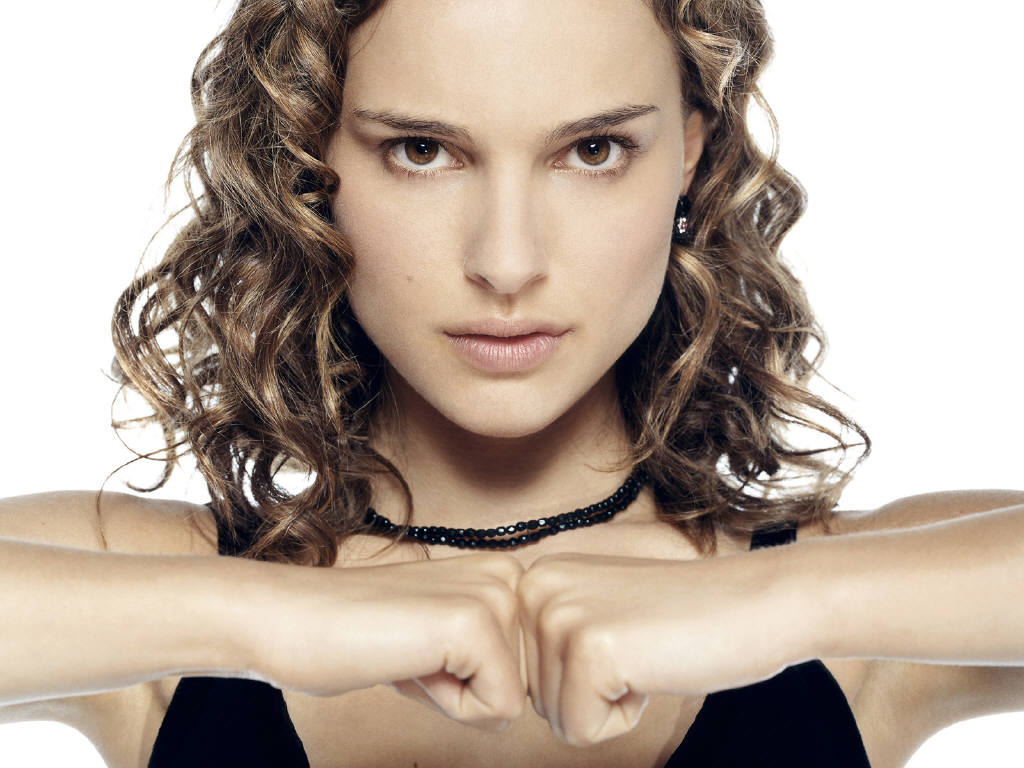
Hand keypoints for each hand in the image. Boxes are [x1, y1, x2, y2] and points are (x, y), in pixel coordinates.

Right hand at [253, 552, 526, 731]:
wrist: (290, 618)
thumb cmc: (356, 634)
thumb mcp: (442, 635)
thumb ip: (488, 649)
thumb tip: (528, 691)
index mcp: (504, 572)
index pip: (523, 669)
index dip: (468, 680)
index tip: (419, 648)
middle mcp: (510, 573)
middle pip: (522, 685)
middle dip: (464, 689)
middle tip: (408, 651)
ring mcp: (495, 594)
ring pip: (509, 700)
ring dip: (452, 696)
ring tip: (406, 652)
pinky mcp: (476, 624)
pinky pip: (496, 710)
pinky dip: (446, 705)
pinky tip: (407, 662)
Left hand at [516, 551, 806, 744]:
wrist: (755, 602)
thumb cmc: (686, 619)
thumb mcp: (598, 611)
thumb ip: (554, 633)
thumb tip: (511, 679)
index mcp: (536, 578)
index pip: (526, 675)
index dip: (582, 679)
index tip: (625, 639)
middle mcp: (536, 588)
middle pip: (535, 698)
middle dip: (593, 694)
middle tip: (641, 648)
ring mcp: (559, 616)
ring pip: (557, 717)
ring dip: (611, 703)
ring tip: (648, 653)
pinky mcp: (588, 651)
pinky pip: (581, 730)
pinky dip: (625, 717)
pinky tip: (654, 668)